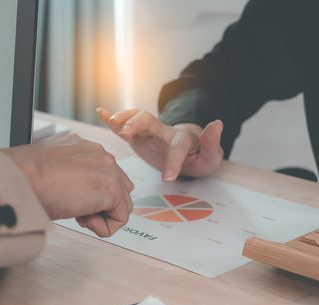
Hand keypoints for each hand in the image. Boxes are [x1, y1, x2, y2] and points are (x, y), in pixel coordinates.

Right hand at [2, 134, 133, 237]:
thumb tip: (71, 194)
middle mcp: (100, 155)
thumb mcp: (50, 173)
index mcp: (85, 148)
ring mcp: (109, 170)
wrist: (22, 178)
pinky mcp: (113, 189)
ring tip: (77, 214)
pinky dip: (102, 227)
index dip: (89, 196)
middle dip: (101, 206)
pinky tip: (81, 219)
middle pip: (120, 190)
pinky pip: (120, 219)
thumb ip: (69, 178)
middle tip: (75, 210)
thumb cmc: (25, 177)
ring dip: (101, 217)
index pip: (104, 176)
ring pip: (121, 205)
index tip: (70, 199)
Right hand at [97, 108, 223, 181]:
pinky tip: (101, 113)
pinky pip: (125, 127)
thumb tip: (217, 123)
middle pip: (150, 121)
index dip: (173, 162)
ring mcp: (150, 133)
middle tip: (126, 133)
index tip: (167, 178)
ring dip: (124, 119)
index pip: (177, 148)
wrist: (190, 152)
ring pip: (136, 119)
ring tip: (113, 122)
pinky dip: (113, 119)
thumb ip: (213, 144)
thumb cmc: (200, 156)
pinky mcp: (139, 138)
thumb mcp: (212, 156)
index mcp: (182, 140)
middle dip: (138, 124)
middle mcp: (163, 132)